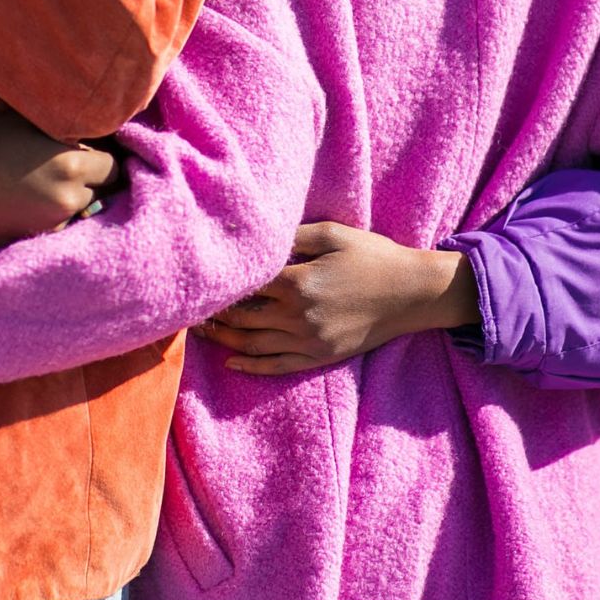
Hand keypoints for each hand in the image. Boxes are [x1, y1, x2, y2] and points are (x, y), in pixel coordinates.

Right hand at [0, 114, 118, 250]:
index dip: (101, 159)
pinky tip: (27, 206)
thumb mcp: (25, 123)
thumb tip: (97, 128)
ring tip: (41, 187)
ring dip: (71, 201)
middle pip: (102, 192)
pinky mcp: (38, 243)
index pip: (114, 166)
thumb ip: (66, 128)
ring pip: (82, 212)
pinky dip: (52, 219)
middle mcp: (69, 198)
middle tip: (63, 170)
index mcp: (71, 164)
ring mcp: (54, 225)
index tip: (87, 154)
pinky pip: (60, 228)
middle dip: (90, 182)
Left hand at [196, 222, 479, 375]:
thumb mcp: (333, 233)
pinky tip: (232, 361)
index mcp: (298, 282)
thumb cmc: (373, 256)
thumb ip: (292, 236)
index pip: (245, 286)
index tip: (198, 281)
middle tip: (187, 310)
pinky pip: (278, 366)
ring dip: (223, 339)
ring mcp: (310, 340)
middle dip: (213, 314)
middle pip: (242, 318)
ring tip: (200, 332)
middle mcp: (299, 315)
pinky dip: (251, 366)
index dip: (220, 285)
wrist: (412, 293)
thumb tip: (258, 241)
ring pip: (253, 345)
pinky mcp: (320, 357)